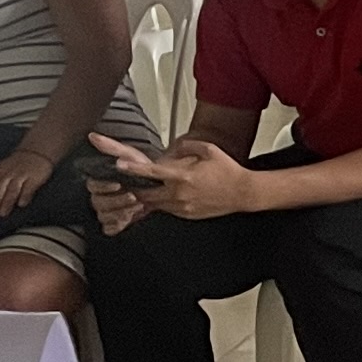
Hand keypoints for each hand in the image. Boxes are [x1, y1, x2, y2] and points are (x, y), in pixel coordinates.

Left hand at [0, 147, 56, 217]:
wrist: (35, 153)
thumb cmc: (12, 167)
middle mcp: (5, 175)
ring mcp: (19, 176)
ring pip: (11, 190)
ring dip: (6, 202)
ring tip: (2, 213)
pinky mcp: (33, 178)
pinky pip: (28, 188)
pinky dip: (25, 196)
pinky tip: (21, 204)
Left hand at [99, 133, 250, 220]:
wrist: (242, 192)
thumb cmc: (227, 170)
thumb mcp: (209, 149)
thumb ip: (187, 146)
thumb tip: (173, 147)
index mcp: (183, 176)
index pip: (151, 173)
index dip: (132, 169)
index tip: (118, 165)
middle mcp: (179, 193)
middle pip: (146, 194)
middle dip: (133, 189)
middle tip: (124, 184)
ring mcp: (182, 207)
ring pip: (154, 204)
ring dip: (147, 197)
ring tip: (141, 191)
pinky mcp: (186, 215)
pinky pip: (167, 210)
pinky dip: (162, 203)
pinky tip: (164, 196)